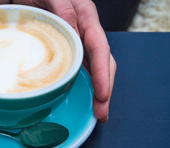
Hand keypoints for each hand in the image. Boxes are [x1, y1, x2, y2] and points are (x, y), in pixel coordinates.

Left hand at [13, 0, 115, 121]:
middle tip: (102, 114)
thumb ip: (65, 10)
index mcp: (85, 16)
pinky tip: (83, 99)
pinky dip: (84, 85)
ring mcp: (77, 43)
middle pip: (102, 62)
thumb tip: (77, 32)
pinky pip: (79, 69)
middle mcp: (85, 31)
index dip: (102, 73)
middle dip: (104, 90)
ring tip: (98, 113)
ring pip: (93, 68)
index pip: (100, 48)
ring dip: (97, 92)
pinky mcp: (68, 50)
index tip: (102, 95)